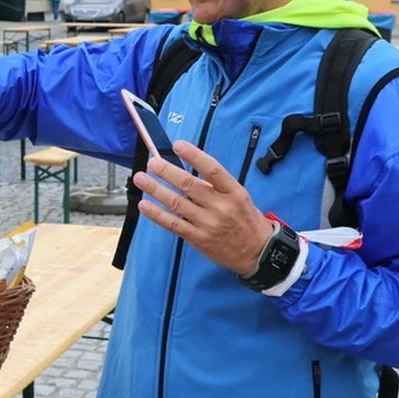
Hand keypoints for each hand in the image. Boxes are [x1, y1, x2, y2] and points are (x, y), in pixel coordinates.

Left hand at [132, 140, 272, 275]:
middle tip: (152, 162)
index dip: (194, 155)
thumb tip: (186, 173)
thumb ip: (215, 186)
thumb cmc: (246, 221)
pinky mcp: (198, 238)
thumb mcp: (239, 197)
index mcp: (233, 192)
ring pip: (176, 203)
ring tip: (141, 178)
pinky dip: (156, 214)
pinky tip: (144, 205)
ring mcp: (208, 223)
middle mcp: (220, 206)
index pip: (212, 169)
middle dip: (166, 171)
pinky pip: (173, 224)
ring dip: (155, 189)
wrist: (257, 252)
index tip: (178, 145)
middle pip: (189, 184)